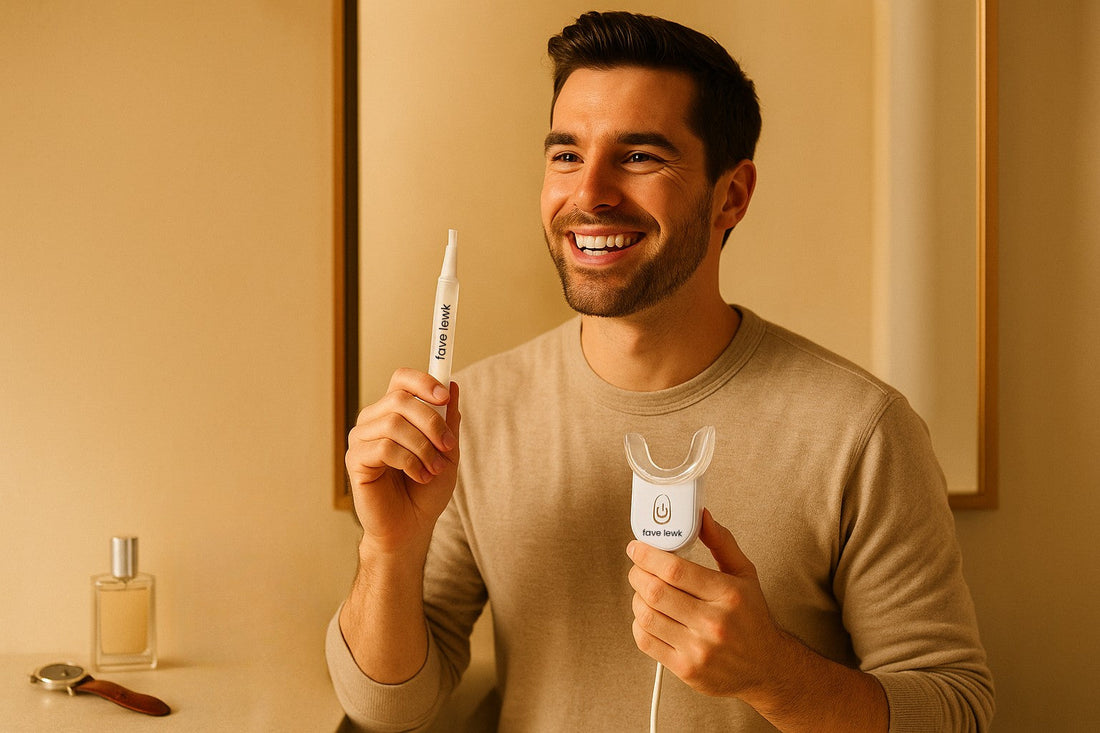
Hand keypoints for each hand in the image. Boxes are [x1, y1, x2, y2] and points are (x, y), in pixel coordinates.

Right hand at [345, 368, 460, 555]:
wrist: (412, 527)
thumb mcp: (447, 451)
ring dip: (423, 447)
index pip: (401, 379)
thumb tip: (451, 384)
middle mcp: (375, 420)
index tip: (444, 397)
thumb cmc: (427, 490)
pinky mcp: (354, 460)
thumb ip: (448, 420)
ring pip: (394, 423)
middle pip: (400, 399)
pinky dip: (409, 462)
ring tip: (434, 468)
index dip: (423, 380)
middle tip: (447, 446)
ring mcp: (362, 439)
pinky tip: (419, 476)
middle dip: (431, 422)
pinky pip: (384, 448)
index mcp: (395, 412)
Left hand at [626, 508, 784, 698]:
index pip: (675, 569)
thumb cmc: (752, 618)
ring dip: (637, 598)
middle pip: (655, 592)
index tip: (637, 548)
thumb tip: (701, 516)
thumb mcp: (744, 574)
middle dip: (637, 574)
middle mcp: (713, 623)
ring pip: (646, 616)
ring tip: (645, 591)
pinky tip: (650, 615)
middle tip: (637, 568)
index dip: (647, 555)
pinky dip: (640, 623)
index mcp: (728, 594)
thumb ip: (722, 542)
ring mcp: (699, 649)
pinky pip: (646, 641)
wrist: (766, 667)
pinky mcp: (687, 670)